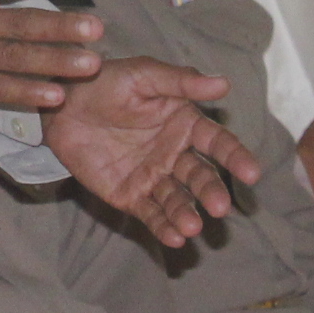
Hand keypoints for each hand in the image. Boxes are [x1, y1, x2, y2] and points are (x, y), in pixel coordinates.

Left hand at [45, 58, 260, 247]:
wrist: (61, 105)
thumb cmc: (106, 82)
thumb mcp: (144, 75)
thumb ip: (181, 81)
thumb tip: (224, 83)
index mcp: (186, 124)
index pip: (217, 143)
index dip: (236, 157)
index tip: (252, 173)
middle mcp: (175, 154)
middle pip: (200, 177)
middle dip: (211, 193)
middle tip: (220, 208)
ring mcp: (153, 177)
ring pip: (177, 199)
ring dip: (186, 214)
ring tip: (191, 227)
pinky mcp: (129, 195)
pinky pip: (150, 213)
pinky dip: (163, 226)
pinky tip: (173, 238)